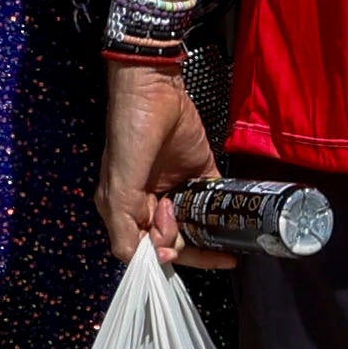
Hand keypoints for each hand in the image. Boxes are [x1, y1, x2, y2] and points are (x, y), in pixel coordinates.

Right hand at [102, 60, 215, 263]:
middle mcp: (150, 202)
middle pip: (173, 240)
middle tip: (181, 218)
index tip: (173, 244)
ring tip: (209, 225)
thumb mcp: (118, 185)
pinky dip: (220, 212)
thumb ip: (124, 226)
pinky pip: (212, 201)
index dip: (161, 251)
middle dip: (184, 242)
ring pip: (194, 225)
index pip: (146, 248)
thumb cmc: (129, 132)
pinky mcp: (199, 172)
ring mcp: (176, 188)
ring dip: (204, 232)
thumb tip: (142, 258)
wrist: (155, 90)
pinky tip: (229, 220)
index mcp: (126, 209)